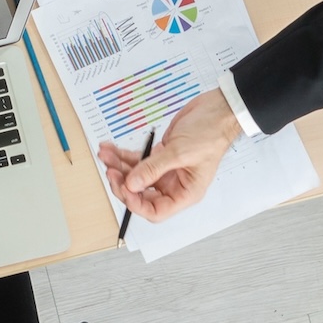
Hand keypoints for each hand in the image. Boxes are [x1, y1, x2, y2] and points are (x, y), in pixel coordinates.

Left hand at [95, 90, 241, 223]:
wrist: (216, 111)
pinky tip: (111, 148)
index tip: (124, 188)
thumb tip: (131, 184)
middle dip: (123, 183)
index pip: (156, 211)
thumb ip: (153, 169)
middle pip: (140, 194)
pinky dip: (122, 155)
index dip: (136, 204)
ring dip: (118, 166)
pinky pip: (137, 160)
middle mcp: (174, 185)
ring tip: (106, 154)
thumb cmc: (211, 134)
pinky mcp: (159, 156)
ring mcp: (165, 171)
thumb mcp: (180, 153)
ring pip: (135, 176)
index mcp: (185, 193)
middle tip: (110, 170)